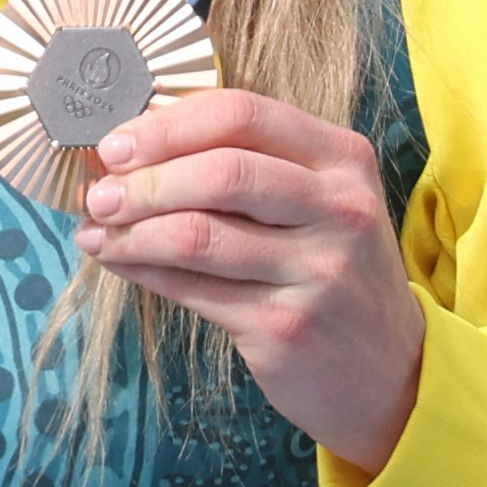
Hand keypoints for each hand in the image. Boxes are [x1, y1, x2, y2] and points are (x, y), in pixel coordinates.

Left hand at [77, 90, 428, 473]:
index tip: (116, 144)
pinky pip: (192, 288)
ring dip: (130, 230)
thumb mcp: (316, 205)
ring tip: (95, 229)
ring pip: (197, 234)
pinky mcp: (285, 326)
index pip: (242, 115)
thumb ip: (248, 167)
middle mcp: (339, 209)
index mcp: (342, 160)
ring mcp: (318, 270)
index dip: (166, 126)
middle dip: (143, 180)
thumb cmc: (332, 272)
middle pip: (220, 171)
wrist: (391, 371)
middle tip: (98, 193)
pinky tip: (114, 259)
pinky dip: (141, 269)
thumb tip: (136, 149)